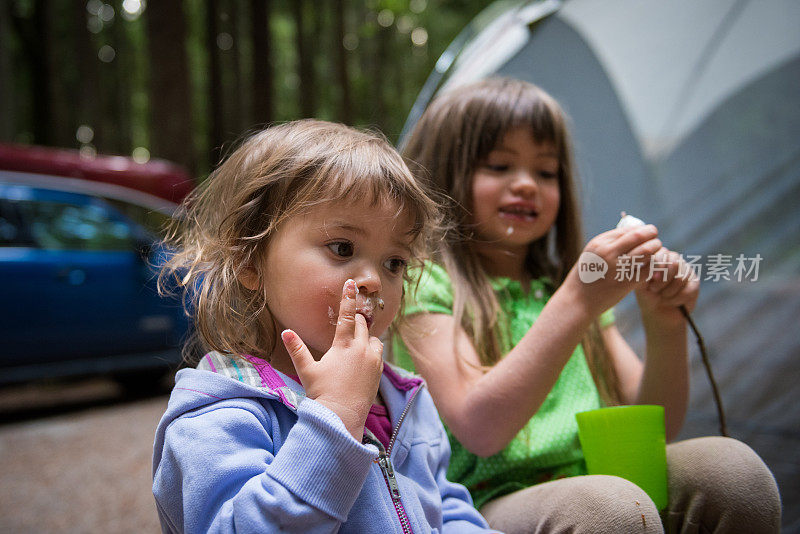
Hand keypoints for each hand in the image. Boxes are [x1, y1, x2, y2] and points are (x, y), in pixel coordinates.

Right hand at [281, 279, 383, 440]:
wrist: (342, 417)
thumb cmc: (322, 394)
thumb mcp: (307, 371)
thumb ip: (297, 349)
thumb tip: (286, 331)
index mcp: (344, 346)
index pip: (347, 315)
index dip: (348, 298)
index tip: (352, 283)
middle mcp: (362, 349)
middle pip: (363, 325)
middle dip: (357, 319)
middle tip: (351, 318)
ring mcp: (373, 361)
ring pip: (375, 339)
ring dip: (367, 336)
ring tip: (357, 341)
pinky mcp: (379, 372)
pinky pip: (379, 353)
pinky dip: (372, 350)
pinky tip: (364, 357)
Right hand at [564, 224, 662, 317]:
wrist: (578, 300)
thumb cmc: (587, 276)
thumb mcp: (592, 255)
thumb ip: (609, 244)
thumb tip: (632, 233)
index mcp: (599, 244)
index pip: (626, 230)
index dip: (640, 229)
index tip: (646, 231)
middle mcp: (608, 253)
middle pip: (638, 236)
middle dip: (650, 234)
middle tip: (655, 236)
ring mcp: (617, 268)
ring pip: (646, 251)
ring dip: (655, 248)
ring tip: (657, 249)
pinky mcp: (626, 282)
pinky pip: (647, 269)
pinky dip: (653, 265)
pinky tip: (652, 265)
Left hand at [635, 247, 699, 325]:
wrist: (658, 312)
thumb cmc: (647, 295)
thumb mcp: (640, 283)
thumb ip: (644, 272)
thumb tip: (653, 268)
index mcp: (659, 255)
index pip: (662, 252)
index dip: (657, 266)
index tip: (650, 279)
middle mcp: (673, 259)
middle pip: (674, 262)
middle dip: (663, 280)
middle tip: (654, 289)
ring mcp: (686, 269)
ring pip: (681, 277)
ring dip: (668, 291)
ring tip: (662, 296)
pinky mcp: (694, 282)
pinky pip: (688, 289)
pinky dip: (677, 299)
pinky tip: (671, 301)